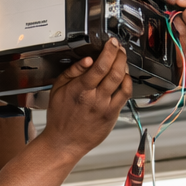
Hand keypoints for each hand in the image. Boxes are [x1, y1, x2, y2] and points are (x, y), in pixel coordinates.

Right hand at [40, 39, 132, 160]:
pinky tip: (124, 78)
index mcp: (80, 90)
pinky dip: (127, 83)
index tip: (111, 43)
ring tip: (122, 61)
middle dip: (120, 55)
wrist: (64, 142)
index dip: (109, 50)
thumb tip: (87, 60)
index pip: (100, 65)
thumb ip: (72, 72)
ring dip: (125, 67)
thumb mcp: (57, 90)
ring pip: (122, 81)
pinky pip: (125, 95)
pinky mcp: (112, 115)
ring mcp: (105, 108)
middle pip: (114, 71)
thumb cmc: (60, 118)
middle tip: (119, 49)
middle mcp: (94, 99)